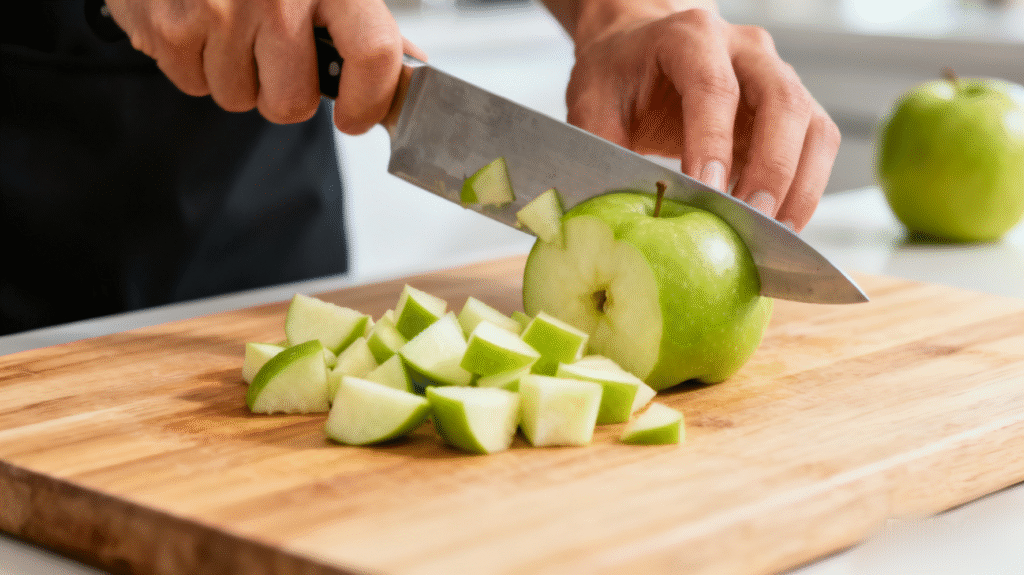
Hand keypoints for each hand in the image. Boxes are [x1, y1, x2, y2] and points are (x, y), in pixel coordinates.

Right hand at [105, 0, 425, 132]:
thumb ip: (368, 23)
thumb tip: (414, 63)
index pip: (373, 53)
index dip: (368, 101)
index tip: (355, 118)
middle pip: (292, 103)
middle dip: (283, 93)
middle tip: (273, 56)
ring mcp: (220, 10)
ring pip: (239, 99)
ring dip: (237, 76)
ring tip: (231, 28)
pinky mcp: (170, 25)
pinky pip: (194, 85)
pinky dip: (196, 64)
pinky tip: (200, 23)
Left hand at [549, 2, 840, 230]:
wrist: (638, 49)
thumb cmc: (616, 75)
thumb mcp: (590, 102)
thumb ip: (600, 148)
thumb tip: (612, 207)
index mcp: (689, 37)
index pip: (713, 89)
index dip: (714, 143)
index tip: (709, 192)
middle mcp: (745, 49)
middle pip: (782, 102)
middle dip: (773, 168)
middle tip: (753, 221)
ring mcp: (776, 75)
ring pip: (813, 126)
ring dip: (801, 184)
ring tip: (775, 234)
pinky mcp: (792, 108)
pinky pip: (816, 146)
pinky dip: (805, 188)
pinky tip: (779, 224)